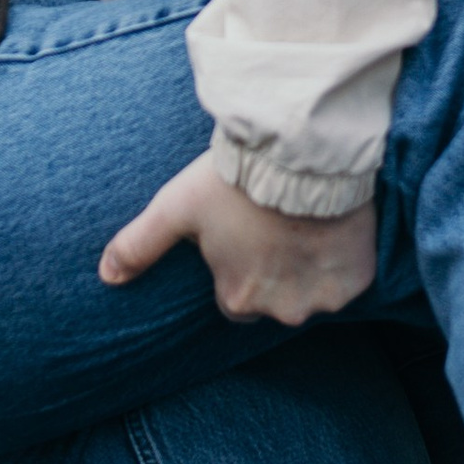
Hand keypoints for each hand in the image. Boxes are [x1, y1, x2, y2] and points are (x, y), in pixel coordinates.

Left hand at [101, 149, 378, 327]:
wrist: (303, 153)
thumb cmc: (234, 180)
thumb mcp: (176, 207)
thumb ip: (140, 244)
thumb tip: (105, 276)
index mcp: (237, 299)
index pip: (233, 299)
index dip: (238, 267)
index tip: (245, 236)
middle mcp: (282, 310)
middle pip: (275, 299)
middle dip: (275, 270)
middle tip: (276, 225)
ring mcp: (324, 297)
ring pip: (313, 290)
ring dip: (310, 266)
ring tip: (305, 223)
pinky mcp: (358, 278)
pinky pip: (350, 278)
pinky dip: (344, 259)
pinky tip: (333, 226)